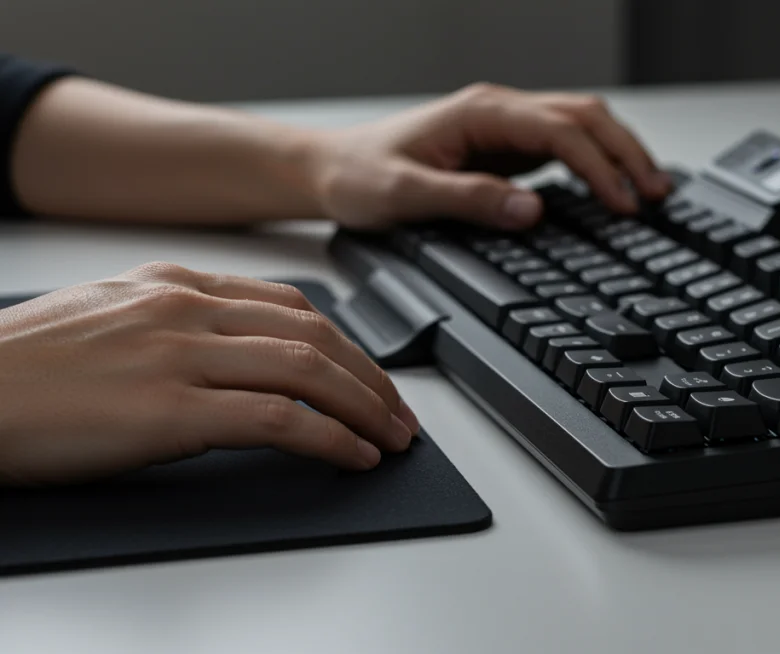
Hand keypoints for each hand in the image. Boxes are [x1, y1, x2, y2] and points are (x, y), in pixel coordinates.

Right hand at [0, 263, 417, 486]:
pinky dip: (329, 438)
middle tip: (399, 412)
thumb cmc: (20, 370)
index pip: (290, 306)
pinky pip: (279, 419)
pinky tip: (351, 455)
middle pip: (314, 335)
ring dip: (365, 409)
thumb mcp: (106, 318)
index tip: (371, 374)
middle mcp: (184, 311)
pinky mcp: (169, 412)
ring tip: (391, 438)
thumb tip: (235, 351)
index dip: (346, 343)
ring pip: (309, 371)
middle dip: (371, 378)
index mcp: (171, 285)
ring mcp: (179, 357)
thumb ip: (174, 323)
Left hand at [309, 83, 673, 229]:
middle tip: (657, 195)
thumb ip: (468, 200)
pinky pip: (565, 147)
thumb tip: (531, 210)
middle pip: (584, 117)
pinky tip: (614, 187)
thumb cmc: (359, 176)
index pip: (560, 130)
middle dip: (627, 153)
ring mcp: (504, 128)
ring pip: (581, 125)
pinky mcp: (504, 149)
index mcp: (480, 114)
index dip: (598, 167)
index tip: (623, 203)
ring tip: (652, 190)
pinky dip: (597, 163)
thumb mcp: (405, 194)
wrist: (330, 168)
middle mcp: (498, 113)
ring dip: (619, 153)